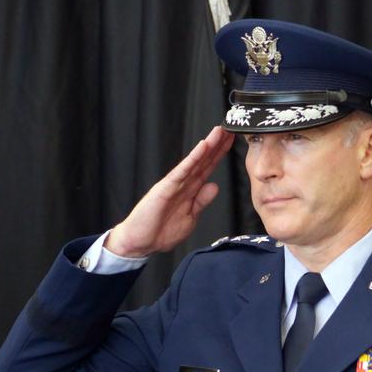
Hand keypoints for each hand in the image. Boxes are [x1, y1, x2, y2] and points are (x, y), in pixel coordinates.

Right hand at [105, 126, 233, 256]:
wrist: (140, 243)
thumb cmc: (160, 232)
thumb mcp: (189, 218)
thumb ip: (201, 201)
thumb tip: (214, 186)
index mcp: (189, 191)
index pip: (207, 168)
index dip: (219, 155)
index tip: (231, 141)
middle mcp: (182, 184)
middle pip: (203, 161)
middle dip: (217, 145)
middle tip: (230, 128)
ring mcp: (174, 184)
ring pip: (195, 162)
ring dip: (208, 146)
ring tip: (219, 132)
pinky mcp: (165, 188)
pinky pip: (182, 171)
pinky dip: (193, 159)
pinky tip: (202, 147)